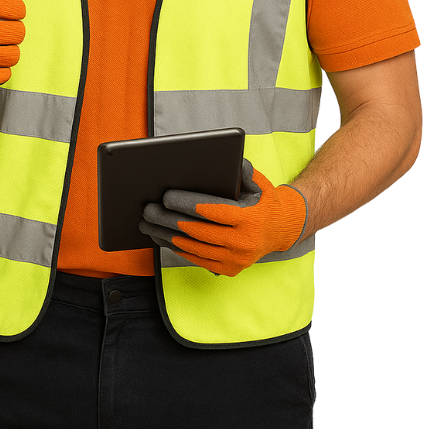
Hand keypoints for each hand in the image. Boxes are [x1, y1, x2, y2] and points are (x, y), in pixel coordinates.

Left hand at [139, 159, 307, 276]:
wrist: (280, 230)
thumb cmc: (263, 201)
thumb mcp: (259, 183)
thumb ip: (245, 171)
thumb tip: (232, 159)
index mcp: (249, 219)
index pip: (212, 211)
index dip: (187, 204)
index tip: (166, 197)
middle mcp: (243, 243)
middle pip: (197, 231)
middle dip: (169, 220)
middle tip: (148, 210)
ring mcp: (235, 260)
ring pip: (193, 248)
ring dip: (166, 236)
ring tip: (147, 223)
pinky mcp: (228, 270)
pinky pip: (196, 260)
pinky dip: (176, 248)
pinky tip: (161, 237)